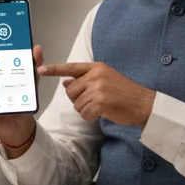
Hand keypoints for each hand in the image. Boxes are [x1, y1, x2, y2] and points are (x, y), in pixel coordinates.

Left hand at [39, 62, 155, 125]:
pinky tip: (103, 113)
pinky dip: (91, 117)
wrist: (144, 104)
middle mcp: (96, 76)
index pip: (70, 68)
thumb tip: (65, 82)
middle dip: (77, 99)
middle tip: (94, 100)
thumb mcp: (106, 79)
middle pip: (70, 91)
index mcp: (97, 67)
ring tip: (102, 106)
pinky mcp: (100, 103)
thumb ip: (85, 79)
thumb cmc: (125, 92)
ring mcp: (97, 89)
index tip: (39, 70)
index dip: (53, 70)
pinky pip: (84, 113)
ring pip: (76, 104)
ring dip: (86, 109)